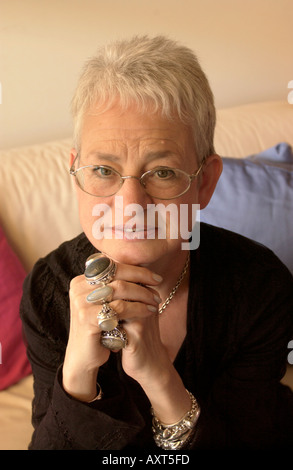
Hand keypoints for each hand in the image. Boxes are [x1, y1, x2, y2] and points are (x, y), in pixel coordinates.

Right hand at [63, 263, 161, 400]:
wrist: (83, 357)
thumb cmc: (98, 328)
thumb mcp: (103, 303)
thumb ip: (114, 285)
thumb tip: (142, 268)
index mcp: (81, 281)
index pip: (111, 266)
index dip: (135, 269)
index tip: (154, 276)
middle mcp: (78, 288)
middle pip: (116, 274)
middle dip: (141, 277)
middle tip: (158, 283)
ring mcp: (81, 302)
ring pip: (120, 289)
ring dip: (142, 294)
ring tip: (156, 300)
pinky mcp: (87, 318)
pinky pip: (120, 308)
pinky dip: (138, 308)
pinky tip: (149, 312)